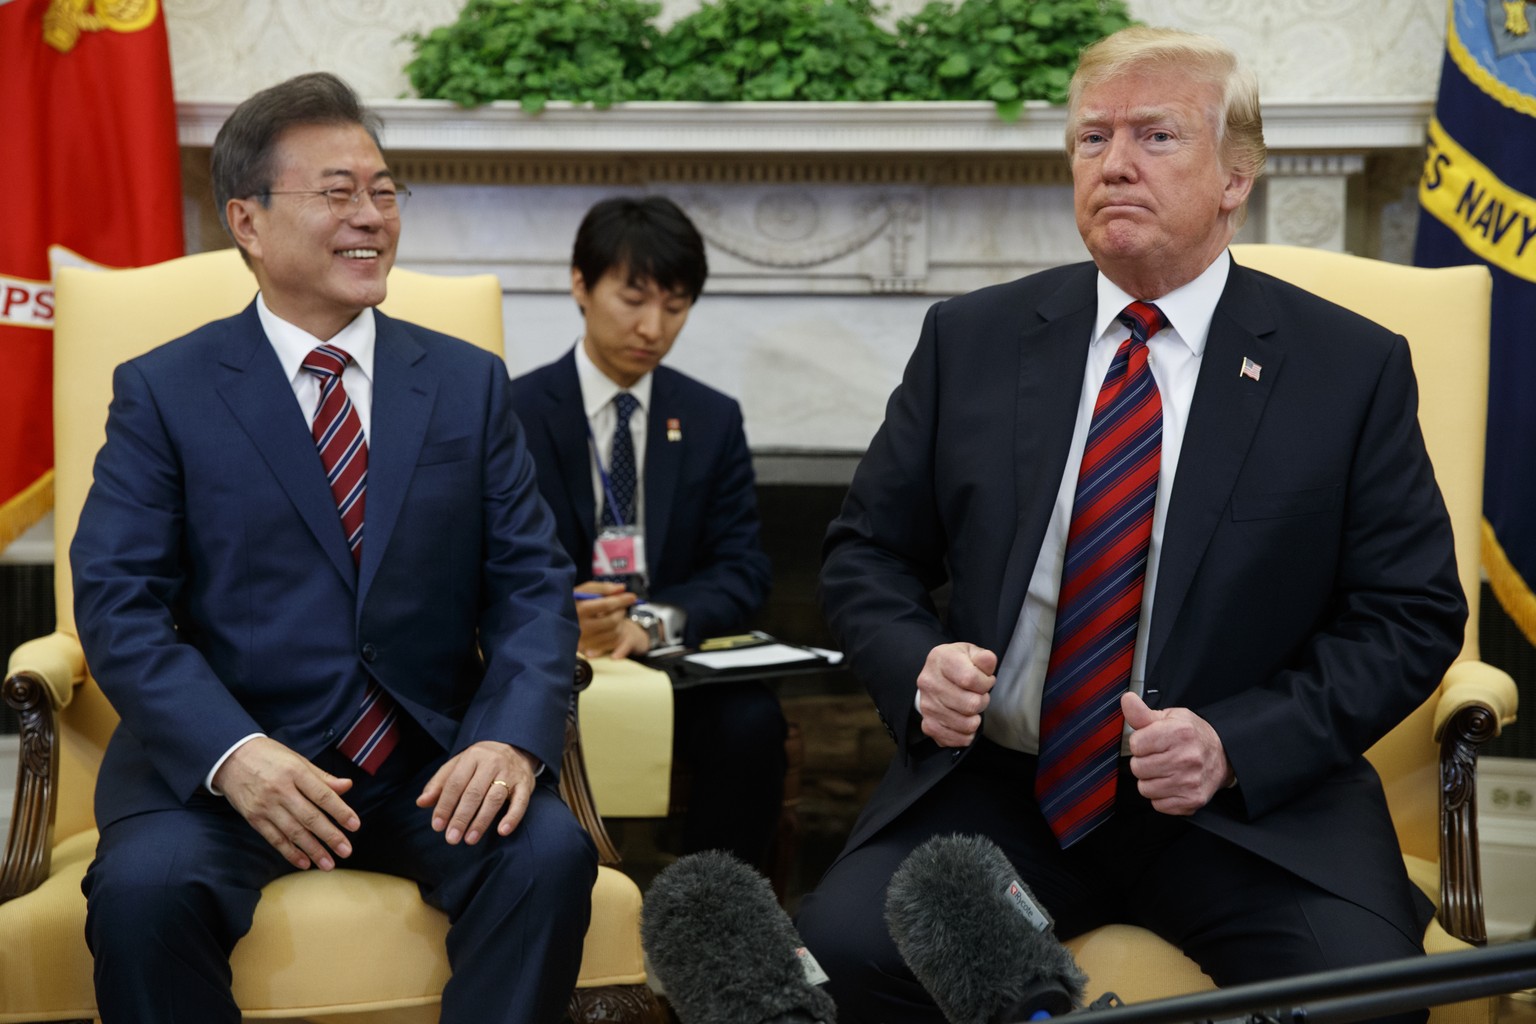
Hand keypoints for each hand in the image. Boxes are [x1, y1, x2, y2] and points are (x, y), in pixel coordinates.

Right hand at [213, 736, 358, 870]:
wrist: (231, 758)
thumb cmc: (270, 757)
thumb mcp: (297, 760)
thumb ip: (322, 777)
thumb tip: (347, 786)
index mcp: (295, 772)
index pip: (323, 795)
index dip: (340, 811)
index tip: (355, 826)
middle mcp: (281, 790)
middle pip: (310, 817)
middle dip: (330, 836)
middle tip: (346, 851)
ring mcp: (266, 806)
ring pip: (293, 832)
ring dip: (312, 850)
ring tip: (328, 864)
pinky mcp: (253, 818)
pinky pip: (274, 838)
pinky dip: (289, 852)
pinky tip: (304, 862)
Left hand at [416, 740, 536, 843]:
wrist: (515, 746)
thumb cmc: (481, 762)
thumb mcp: (458, 766)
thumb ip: (439, 784)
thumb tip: (421, 802)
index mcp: (472, 757)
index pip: (455, 783)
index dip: (445, 806)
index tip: (437, 826)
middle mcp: (492, 763)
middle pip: (474, 792)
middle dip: (461, 817)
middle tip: (452, 838)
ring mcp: (510, 773)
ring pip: (494, 798)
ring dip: (481, 821)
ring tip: (470, 839)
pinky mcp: (525, 784)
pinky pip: (520, 802)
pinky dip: (512, 817)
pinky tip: (502, 831)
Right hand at [574, 581, 641, 657]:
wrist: (556, 620)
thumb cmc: (573, 602)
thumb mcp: (583, 590)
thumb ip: (602, 588)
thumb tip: (622, 589)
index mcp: (578, 610)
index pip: (606, 605)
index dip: (622, 600)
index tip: (632, 597)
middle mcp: (581, 627)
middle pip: (612, 621)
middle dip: (621, 611)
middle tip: (621, 606)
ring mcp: (585, 641)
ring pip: (614, 632)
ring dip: (619, 622)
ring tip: (613, 615)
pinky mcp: (589, 649)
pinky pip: (612, 643)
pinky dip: (617, 633)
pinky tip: (610, 626)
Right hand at [915, 642, 996, 746]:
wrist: (937, 677)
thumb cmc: (958, 665)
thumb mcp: (972, 654)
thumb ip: (984, 658)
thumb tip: (988, 660)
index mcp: (940, 660)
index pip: (970, 679)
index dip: (986, 683)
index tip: (986, 681)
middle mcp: (929, 683)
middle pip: (970, 704)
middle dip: (982, 701)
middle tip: (979, 695)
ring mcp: (927, 706)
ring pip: (966, 724)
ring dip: (975, 718)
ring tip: (971, 707)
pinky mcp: (928, 725)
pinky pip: (955, 739)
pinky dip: (966, 735)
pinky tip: (965, 721)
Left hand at [1122, 691, 1231, 814]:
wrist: (1223, 755)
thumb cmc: (1192, 735)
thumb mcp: (1169, 717)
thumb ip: (1142, 713)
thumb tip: (1127, 700)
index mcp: (1179, 733)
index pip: (1136, 744)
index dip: (1140, 743)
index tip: (1151, 742)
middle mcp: (1186, 758)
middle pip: (1138, 768)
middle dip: (1143, 762)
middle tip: (1158, 757)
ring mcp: (1190, 781)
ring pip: (1145, 788)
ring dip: (1151, 781)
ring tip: (1165, 770)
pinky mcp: (1192, 800)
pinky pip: (1158, 804)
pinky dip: (1162, 796)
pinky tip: (1172, 784)